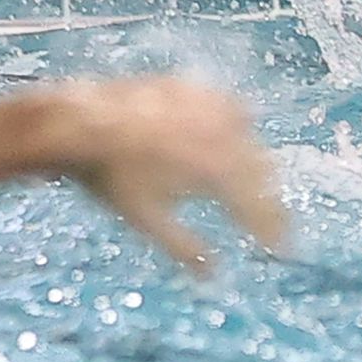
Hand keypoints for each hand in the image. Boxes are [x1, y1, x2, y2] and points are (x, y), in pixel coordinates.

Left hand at [35, 77, 286, 269]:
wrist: (80, 123)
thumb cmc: (113, 177)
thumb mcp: (148, 219)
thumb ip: (184, 246)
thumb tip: (211, 274)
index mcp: (216, 169)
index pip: (258, 205)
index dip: (273, 229)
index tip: (281, 249)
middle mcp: (221, 133)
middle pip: (262, 169)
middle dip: (269, 197)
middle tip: (271, 221)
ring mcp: (209, 105)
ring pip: (250, 135)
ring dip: (256, 161)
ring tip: (254, 182)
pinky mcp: (194, 87)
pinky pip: (228, 106)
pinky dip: (235, 125)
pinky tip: (229, 135)